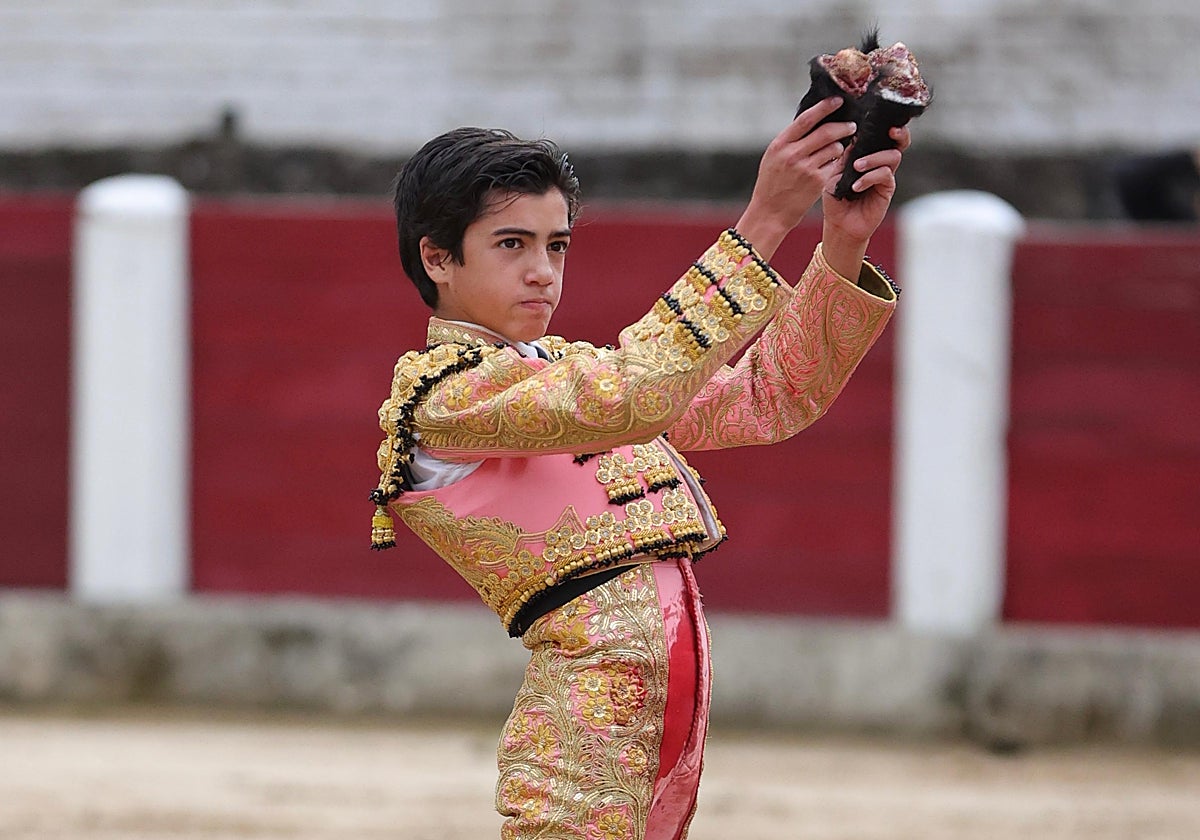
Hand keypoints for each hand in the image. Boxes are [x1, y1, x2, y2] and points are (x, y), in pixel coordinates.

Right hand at [735, 98, 857, 260]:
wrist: (770, 213)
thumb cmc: (771, 184)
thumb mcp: (773, 157)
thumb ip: (790, 140)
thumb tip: (813, 121)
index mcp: (780, 145)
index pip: (806, 118)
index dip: (824, 107)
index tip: (838, 101)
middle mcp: (793, 155)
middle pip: (826, 132)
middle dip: (843, 126)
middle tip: (851, 126)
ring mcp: (806, 169)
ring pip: (834, 148)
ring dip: (840, 146)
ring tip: (838, 148)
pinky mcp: (818, 182)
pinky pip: (835, 165)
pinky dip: (837, 162)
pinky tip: (835, 164)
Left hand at [820, 125, 909, 278]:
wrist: (839, 224)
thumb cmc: (836, 198)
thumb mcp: (834, 174)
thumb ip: (843, 157)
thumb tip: (852, 138)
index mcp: (867, 155)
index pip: (880, 136)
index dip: (884, 126)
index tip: (881, 119)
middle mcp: (879, 163)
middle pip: (899, 142)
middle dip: (899, 134)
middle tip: (891, 131)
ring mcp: (884, 175)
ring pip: (892, 156)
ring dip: (874, 158)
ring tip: (857, 167)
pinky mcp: (887, 189)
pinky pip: (885, 175)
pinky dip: (870, 177)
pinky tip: (857, 186)